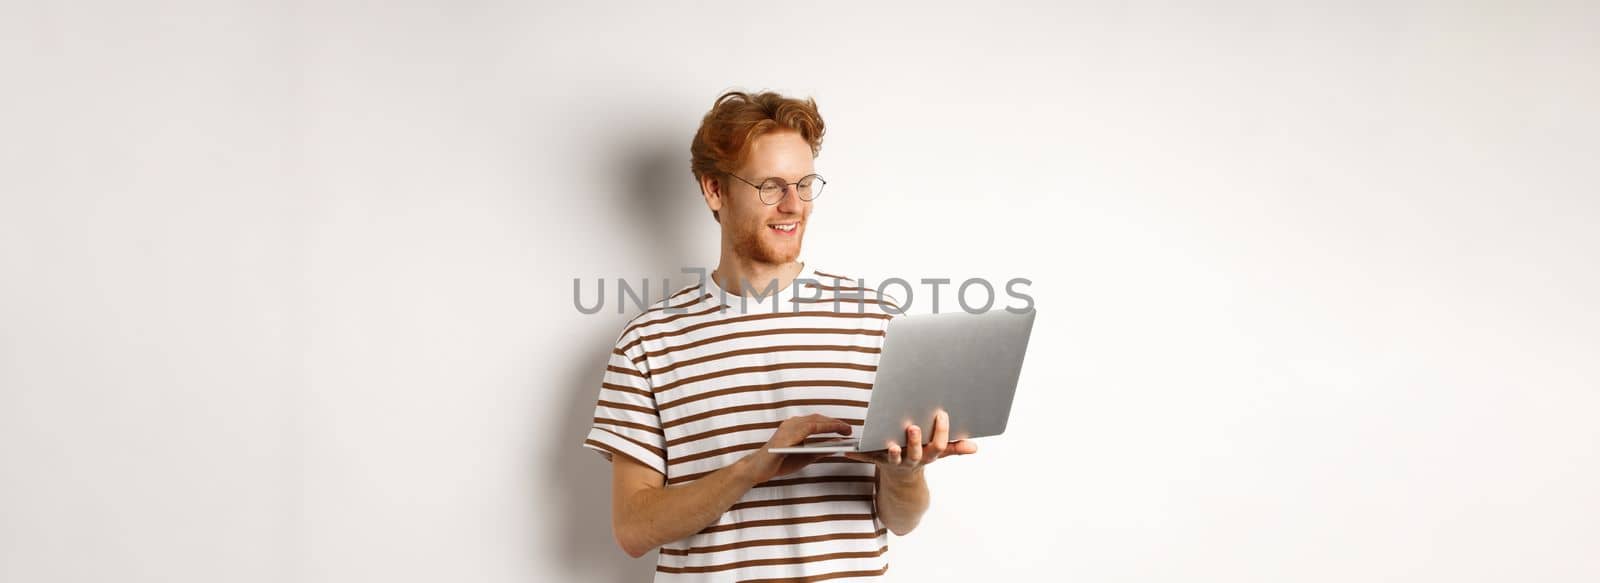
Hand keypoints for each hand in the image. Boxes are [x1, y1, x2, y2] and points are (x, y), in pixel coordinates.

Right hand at [742, 414, 853, 483]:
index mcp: (794, 427)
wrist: (757, 469)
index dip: (832, 423)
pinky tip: (833, 435)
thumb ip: (818, 451)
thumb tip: (836, 447)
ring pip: (815, 421)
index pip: (816, 421)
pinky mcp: (786, 435)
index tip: (846, 428)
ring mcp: (788, 428)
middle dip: (835, 423)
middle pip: (818, 419)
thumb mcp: (804, 457)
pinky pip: (808, 429)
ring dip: (832, 424)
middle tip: (849, 429)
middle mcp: (791, 424)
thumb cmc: (778, 463)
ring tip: (845, 430)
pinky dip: (822, 430)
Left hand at [843, 409, 976, 477]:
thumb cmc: (921, 456)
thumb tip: (974, 448)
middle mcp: (912, 460)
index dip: (940, 432)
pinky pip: (867, 458)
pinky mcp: (878, 461)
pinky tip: (846, 451)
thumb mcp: (939, 454)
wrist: (902, 480)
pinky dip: (856, 455)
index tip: (941, 414)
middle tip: (913, 427)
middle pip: (914, 452)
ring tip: (888, 443)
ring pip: (893, 458)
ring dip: (891, 451)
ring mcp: (894, 462)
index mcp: (927, 456)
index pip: (938, 446)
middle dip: (914, 441)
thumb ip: (954, 448)